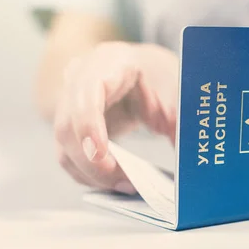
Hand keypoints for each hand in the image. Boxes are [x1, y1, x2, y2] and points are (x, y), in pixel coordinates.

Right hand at [53, 42, 178, 193]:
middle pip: (68, 127)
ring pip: (65, 147)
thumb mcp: (174, 85)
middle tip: (127, 184)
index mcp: (107, 61)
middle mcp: (79, 81)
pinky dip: (90, 174)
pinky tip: (115, 183)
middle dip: (94, 163)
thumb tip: (182, 149)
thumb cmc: (157, 73)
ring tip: (127, 187)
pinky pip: (70, 156)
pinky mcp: (71, 127)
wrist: (143, 66)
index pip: (86, 94)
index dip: (89, 126)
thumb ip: (176, 114)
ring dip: (92, 174)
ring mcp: (69, 104)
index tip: (101, 155)